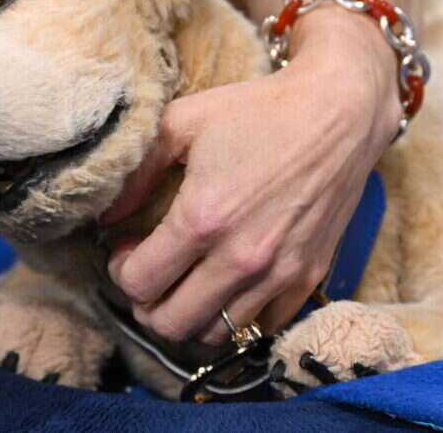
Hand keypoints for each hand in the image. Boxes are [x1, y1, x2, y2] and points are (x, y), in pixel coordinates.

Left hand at [103, 7, 401, 343]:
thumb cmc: (258, 110)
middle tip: (153, 271)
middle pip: (170, 323)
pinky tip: (231, 282)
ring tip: (189, 278)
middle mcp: (239, 257)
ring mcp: (278, 272)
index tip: (128, 249)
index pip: (138, 283)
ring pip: (214, 333)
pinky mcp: (309, 276)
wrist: (338, 112)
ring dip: (190, 312)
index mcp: (202, 218)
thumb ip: (136, 171)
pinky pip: (262, 326)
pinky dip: (238, 314)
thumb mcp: (183, 122)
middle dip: (147, 302)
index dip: (121, 269)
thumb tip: (105, 216)